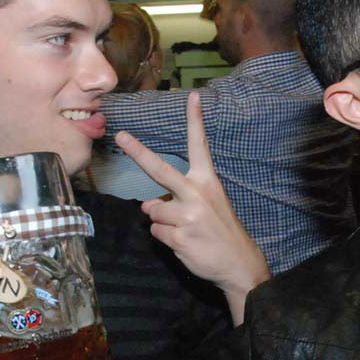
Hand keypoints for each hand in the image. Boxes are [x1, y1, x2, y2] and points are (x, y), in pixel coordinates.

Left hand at [115, 92, 269, 324]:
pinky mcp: (179, 237)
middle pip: (160, 170)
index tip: (192, 96)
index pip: (199, 146)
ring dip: (162, 221)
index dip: (195, 120)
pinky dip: (164, 237)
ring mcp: (187, 216)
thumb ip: (178, 199)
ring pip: (153, 211)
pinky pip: (156, 231)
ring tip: (185, 230)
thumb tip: (147, 205)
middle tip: (121, 135)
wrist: (238, 264)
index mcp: (208, 181)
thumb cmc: (220, 231)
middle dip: (138, 151)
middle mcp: (197, 194)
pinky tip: (184, 242)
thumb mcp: (207, 206)